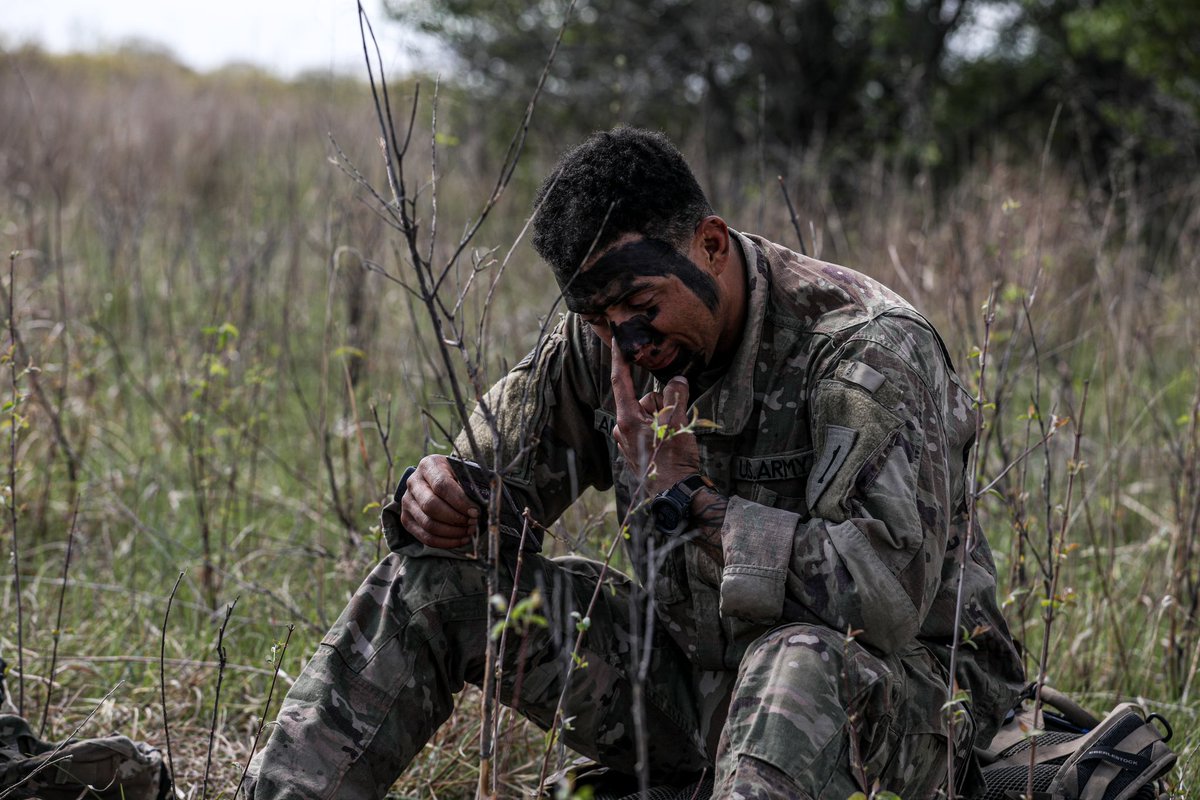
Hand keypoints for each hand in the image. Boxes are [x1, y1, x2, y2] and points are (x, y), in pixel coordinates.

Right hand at [400, 455, 479, 548]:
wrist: (434, 480)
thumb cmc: (454, 476)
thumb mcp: (462, 471)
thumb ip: (470, 484)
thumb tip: (482, 502)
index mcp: (428, 465)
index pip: (441, 485)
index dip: (460, 501)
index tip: (475, 511)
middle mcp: (413, 482)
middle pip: (431, 506)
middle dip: (456, 518)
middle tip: (473, 522)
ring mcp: (407, 502)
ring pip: (428, 524)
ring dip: (453, 532)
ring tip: (469, 531)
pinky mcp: (407, 519)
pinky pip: (425, 537)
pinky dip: (446, 542)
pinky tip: (461, 540)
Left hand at [610, 342, 699, 492]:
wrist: (675, 493)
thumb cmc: (674, 460)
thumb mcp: (677, 422)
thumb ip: (676, 395)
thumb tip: (677, 380)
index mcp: (626, 419)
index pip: (620, 381)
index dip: (619, 358)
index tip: (616, 340)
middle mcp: (622, 428)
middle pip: (644, 399)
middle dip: (662, 403)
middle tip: (675, 422)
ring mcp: (628, 439)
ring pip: (650, 413)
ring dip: (664, 418)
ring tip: (674, 437)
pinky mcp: (636, 448)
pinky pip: (650, 427)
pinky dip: (662, 428)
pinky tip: (671, 445)